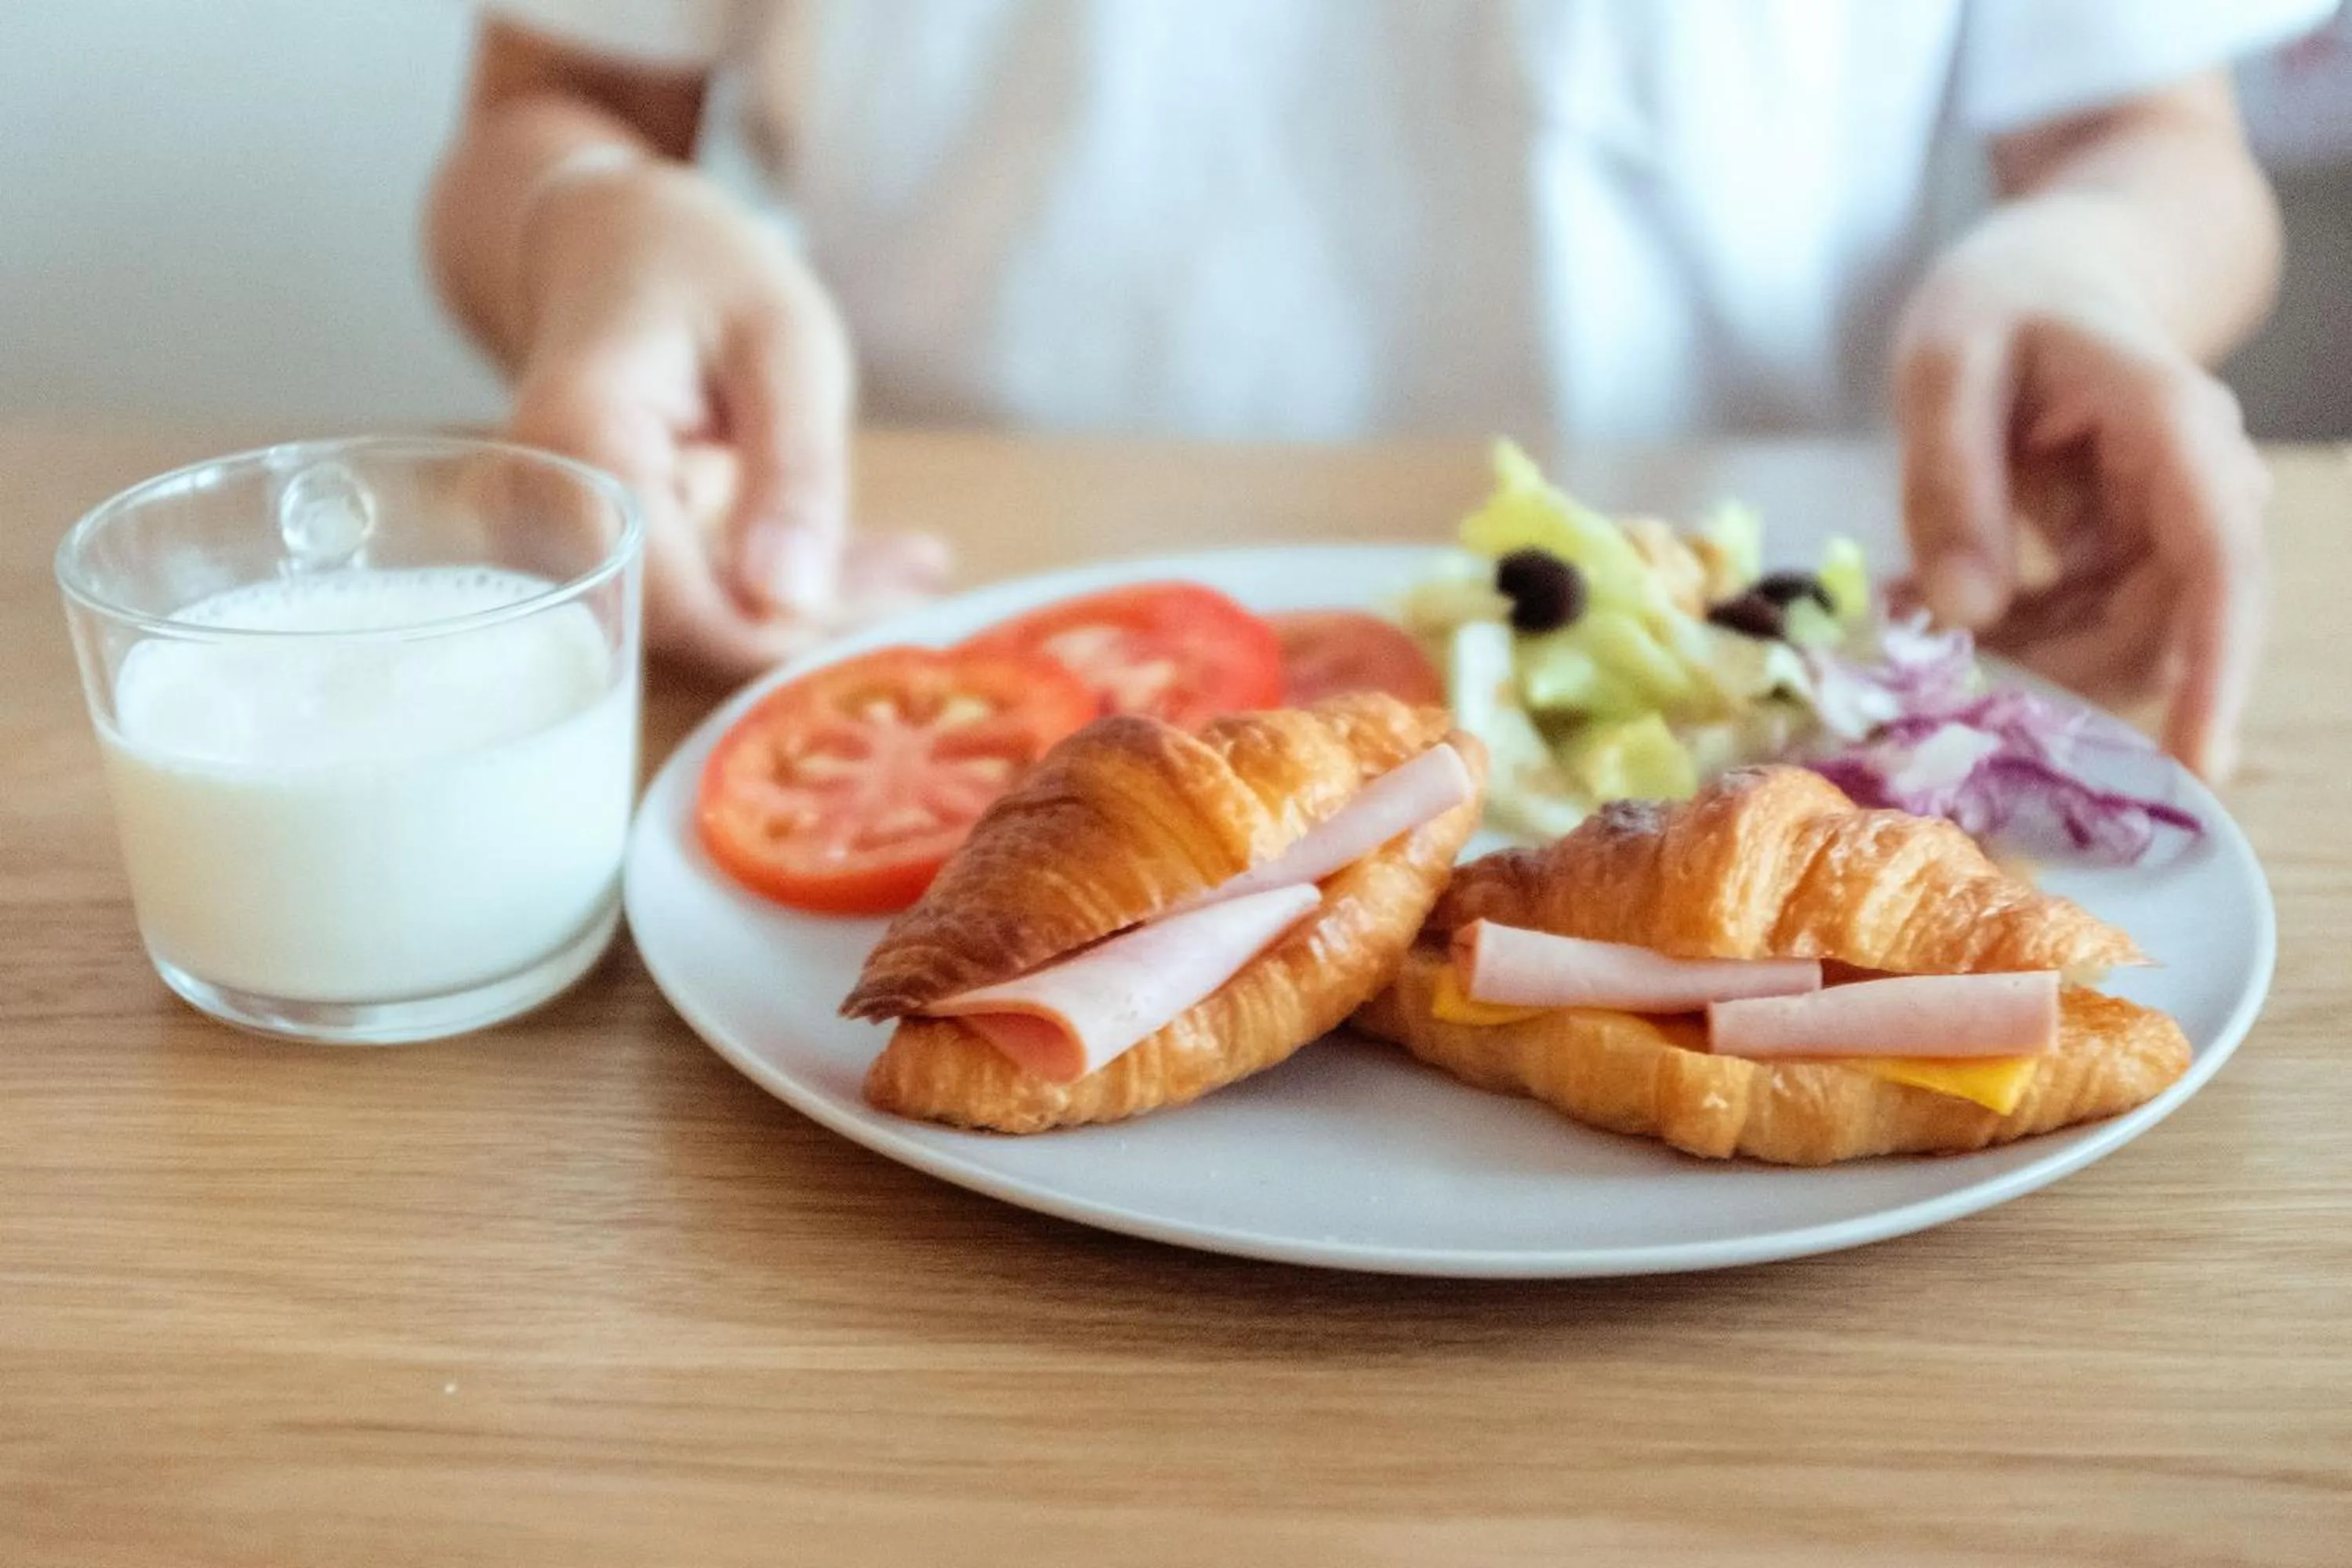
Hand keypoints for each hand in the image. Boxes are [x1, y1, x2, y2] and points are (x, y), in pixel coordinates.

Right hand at [507, 160, 947, 675]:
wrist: (613, 238)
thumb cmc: (700, 267)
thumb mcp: (783, 345)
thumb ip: (793, 472)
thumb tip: (788, 603)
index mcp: (584, 451)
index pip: (675, 604)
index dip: (779, 636)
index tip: (886, 623)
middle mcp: (553, 512)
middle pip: (690, 625)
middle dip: (813, 623)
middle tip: (923, 590)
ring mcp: (576, 538)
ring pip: (709, 618)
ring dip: (819, 606)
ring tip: (918, 571)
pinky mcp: (616, 549)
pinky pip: (709, 592)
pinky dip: (795, 581)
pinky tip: (885, 565)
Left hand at [1894, 254, 2268, 780]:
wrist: (2051, 272)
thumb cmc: (2001, 301)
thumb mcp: (1945, 363)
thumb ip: (1949, 480)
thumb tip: (1966, 614)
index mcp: (2173, 425)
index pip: (2221, 561)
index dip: (2218, 667)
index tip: (2202, 764)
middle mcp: (2198, 486)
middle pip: (2164, 628)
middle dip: (2061, 673)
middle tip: (1934, 670)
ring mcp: (2170, 527)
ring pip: (2123, 644)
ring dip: (2028, 660)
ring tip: (1915, 619)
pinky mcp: (2132, 554)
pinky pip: (2088, 630)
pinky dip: (2016, 639)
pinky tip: (1934, 607)